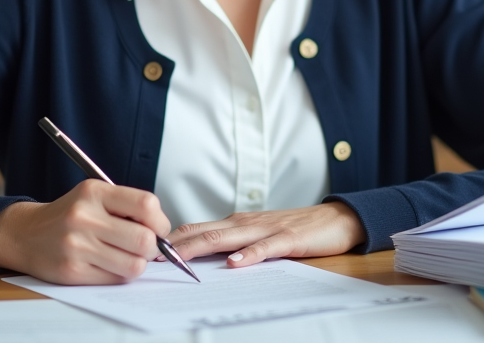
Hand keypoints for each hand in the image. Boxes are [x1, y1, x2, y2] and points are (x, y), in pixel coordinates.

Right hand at [0, 180, 170, 284]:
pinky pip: (115, 279)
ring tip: (127, 256)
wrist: (25, 234)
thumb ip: (126, 206)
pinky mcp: (73, 271)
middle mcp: (84, 217)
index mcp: (93, 192)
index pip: (146, 204)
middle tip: (146, 246)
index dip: (160, 220)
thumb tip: (162, 231)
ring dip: (137, 263)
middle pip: (144, 239)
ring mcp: (77, 246)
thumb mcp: (93, 196)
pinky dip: (120, 274)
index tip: (158, 228)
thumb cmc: (68, 215)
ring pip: (134, 264)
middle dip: (153, 246)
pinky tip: (110, 264)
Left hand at [166, 202, 366, 266]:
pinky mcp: (287, 238)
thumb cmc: (295, 228)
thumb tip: (199, 255)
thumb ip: (232, 242)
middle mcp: (246, 223)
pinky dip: (249, 255)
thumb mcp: (258, 234)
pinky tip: (235, 264)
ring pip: (227, 237)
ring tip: (180, 258)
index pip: (197, 228)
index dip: (172, 239)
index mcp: (236, 223)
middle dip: (176, 245)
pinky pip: (265, 248)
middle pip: (205, 232)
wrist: (335, 219)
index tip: (148, 251)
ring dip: (202, 247)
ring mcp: (266, 229)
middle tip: (152, 256)